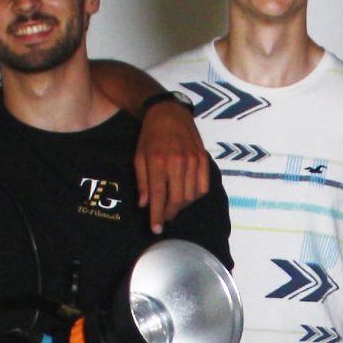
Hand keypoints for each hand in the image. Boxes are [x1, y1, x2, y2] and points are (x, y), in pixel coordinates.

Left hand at [135, 101, 210, 233]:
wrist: (169, 112)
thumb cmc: (150, 135)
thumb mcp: (139, 156)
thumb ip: (142, 182)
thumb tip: (145, 205)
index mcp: (158, 162)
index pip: (158, 196)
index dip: (157, 216)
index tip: (155, 229)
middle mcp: (178, 162)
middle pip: (177, 200)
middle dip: (170, 213)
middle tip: (164, 218)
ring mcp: (193, 161)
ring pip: (191, 196)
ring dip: (182, 206)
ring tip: (173, 205)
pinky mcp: (203, 159)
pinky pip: (203, 187)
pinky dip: (195, 196)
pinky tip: (187, 194)